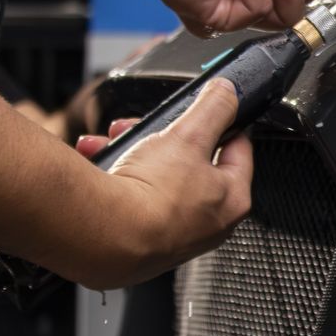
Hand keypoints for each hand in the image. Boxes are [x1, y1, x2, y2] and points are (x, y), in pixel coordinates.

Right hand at [66, 80, 252, 288]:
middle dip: (158, 138)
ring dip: (131, 153)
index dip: (219, 124)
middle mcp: (207, 224)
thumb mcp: (187, 135)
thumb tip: (228, 92)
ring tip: (112, 141)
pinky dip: (115, 179)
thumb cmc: (151, 195)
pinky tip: (99, 164)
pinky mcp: (139, 244)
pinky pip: (131, 200)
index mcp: (232, 199)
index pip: (237, 149)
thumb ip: (213, 109)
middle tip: (140, 127)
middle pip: (188, 163)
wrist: (103, 238)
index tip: (204, 112)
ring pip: (155, 178)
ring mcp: (172, 236)